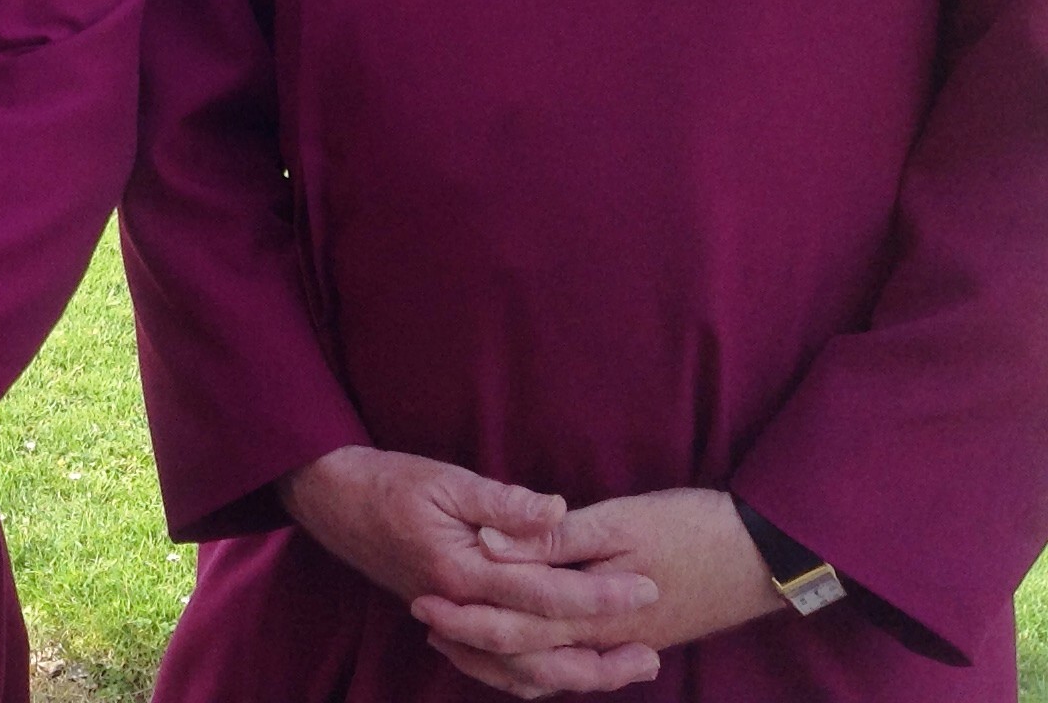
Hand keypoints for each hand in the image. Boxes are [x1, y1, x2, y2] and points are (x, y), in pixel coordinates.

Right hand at [282, 447, 661, 695]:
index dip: (599, 595)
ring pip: (518, 670)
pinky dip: (531, 678)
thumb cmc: (389, 481)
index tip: (646, 587)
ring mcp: (451, 622)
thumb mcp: (445, 478)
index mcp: (462, 570)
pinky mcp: (448, 622)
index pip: (545, 594)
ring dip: (574, 675)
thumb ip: (502, 502)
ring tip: (622, 669)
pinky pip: (493, 667)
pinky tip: (563, 672)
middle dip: (600, 658)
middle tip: (652, 655)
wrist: (332, 498)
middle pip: (539, 653)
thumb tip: (557, 511)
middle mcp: (458, 609)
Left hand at [416, 487, 779, 692]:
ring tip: (460, 642)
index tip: (422, 601)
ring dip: (504, 658)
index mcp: (592, 610)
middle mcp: (605, 638)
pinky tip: (532, 647)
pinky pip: (583, 662)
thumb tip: (490, 543)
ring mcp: (626, 641)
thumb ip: (551, 538)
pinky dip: (547, 662)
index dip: (465, 617)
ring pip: (554, 668)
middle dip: (473, 643)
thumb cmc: (692, 526)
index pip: (514, 625)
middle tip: (427, 623)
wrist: (766, 553)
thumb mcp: (617, 520)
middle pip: (527, 655)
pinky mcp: (642, 635)